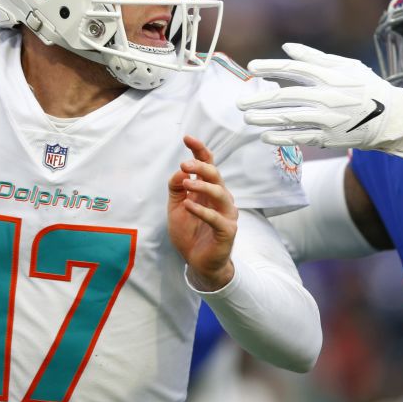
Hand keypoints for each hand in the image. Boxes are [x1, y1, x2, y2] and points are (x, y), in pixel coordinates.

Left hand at [167, 135, 236, 290]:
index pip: (207, 165)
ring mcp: (226, 214)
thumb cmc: (190, 233)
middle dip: (201, 166)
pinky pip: (217, 218)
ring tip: (186, 183)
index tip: (187, 138)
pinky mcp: (227, 231)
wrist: (198, 263)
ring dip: (203, 186)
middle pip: (215, 175)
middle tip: (185, 164)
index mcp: (208, 190)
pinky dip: (202, 210)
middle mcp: (220, 199)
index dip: (199, 150)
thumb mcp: (175, 208)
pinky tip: (188, 205)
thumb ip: (176, 189)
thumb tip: (179, 172)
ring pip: (220, 193)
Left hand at [237, 43, 402, 163]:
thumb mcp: (346, 66)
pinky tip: (264, 136)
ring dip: (264, 119)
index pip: (294, 70)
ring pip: (288, 119)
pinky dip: (280, 137)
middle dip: (259, 99)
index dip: (271, 67)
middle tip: (240, 102)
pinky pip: (299, 138)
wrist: (391, 119)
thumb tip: (287, 48)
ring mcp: (326, 119)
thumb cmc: (367, 88)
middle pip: (285, 97)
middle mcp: (326, 98)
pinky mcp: (328, 138)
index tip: (252, 67)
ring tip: (247, 118)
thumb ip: (315, 57)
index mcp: (330, 77)